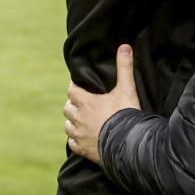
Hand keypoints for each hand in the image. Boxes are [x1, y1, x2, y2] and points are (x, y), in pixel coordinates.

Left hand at [63, 45, 140, 162]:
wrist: (127, 143)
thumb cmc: (125, 113)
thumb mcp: (127, 88)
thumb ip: (124, 67)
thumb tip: (124, 46)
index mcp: (86, 102)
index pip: (72, 90)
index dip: (75, 87)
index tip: (79, 86)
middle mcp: (78, 118)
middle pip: (67, 108)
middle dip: (73, 105)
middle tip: (82, 104)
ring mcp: (79, 134)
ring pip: (68, 126)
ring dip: (72, 122)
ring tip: (81, 120)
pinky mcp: (82, 149)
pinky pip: (72, 143)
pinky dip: (75, 139)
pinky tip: (82, 138)